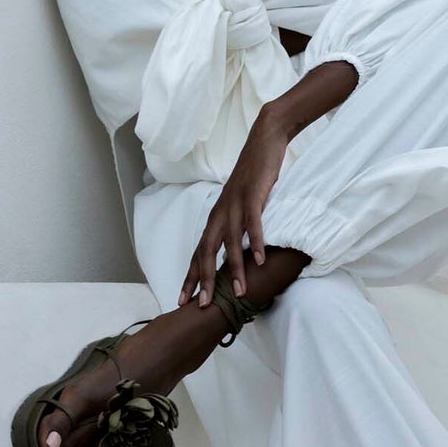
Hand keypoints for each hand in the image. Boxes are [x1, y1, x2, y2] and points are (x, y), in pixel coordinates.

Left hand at [179, 108, 291, 307]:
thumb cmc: (253, 176)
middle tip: (202, 306)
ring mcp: (235, 204)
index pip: (198, 253)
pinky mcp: (253, 195)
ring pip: (230, 242)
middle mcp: (220, 213)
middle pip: (206, 252)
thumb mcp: (239, 204)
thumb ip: (236, 225)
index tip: (183, 300)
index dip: (190, 277)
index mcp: (216, 217)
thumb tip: (237, 250)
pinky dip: (255, 242)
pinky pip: (253, 223)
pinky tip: (259, 260)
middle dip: (203, 281)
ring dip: (233, 268)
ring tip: (239, 291)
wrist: (264, 140)